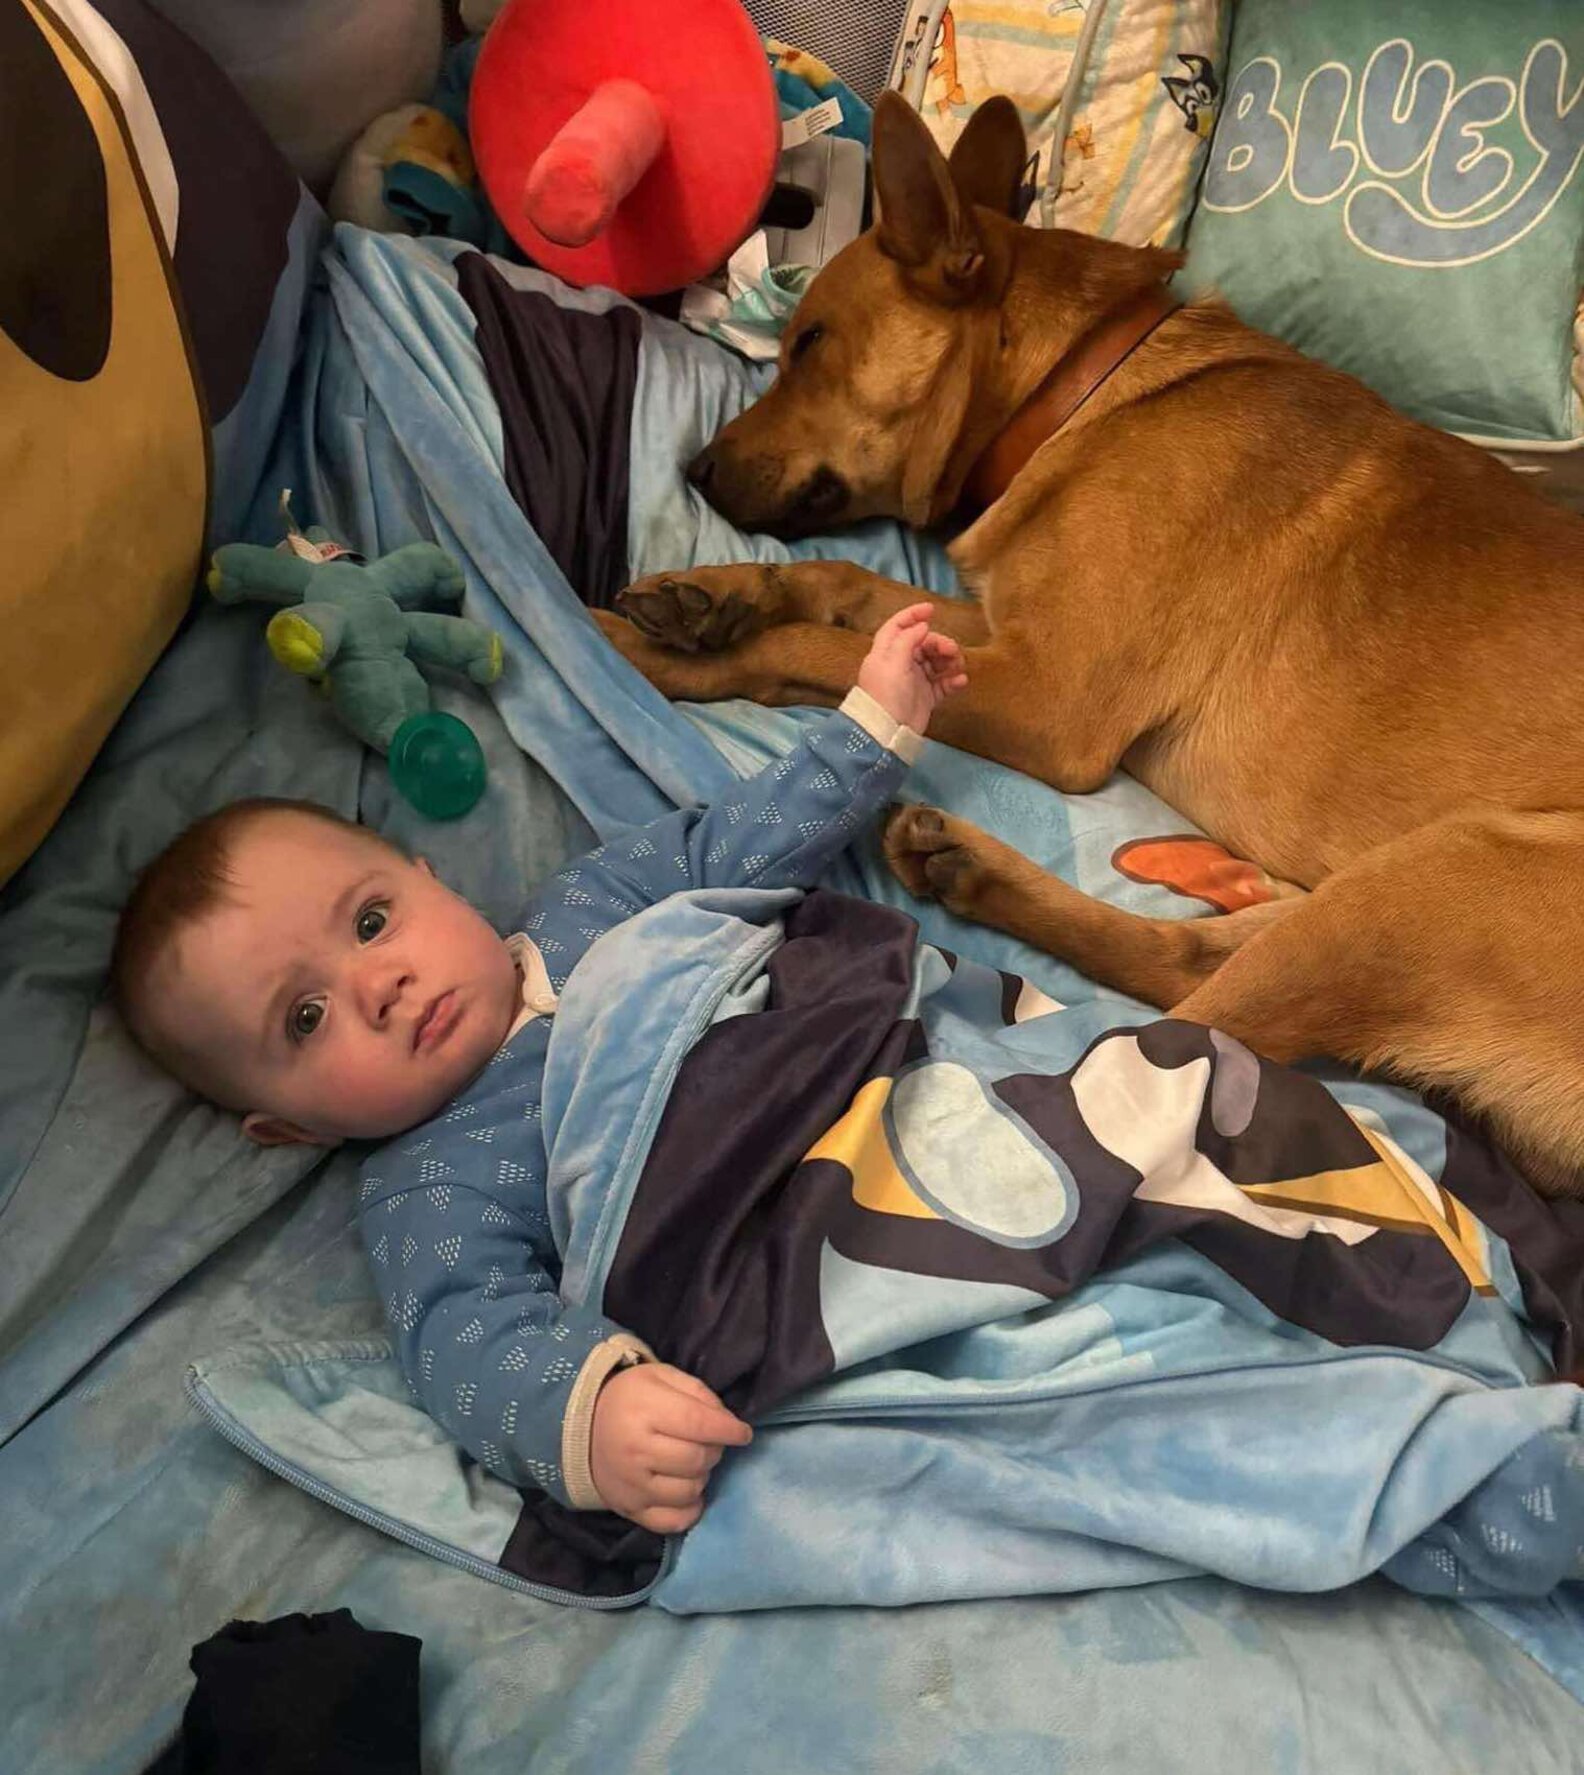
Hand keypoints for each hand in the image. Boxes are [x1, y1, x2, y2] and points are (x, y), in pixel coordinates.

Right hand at [590, 1362, 752, 1532]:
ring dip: (702, 1476)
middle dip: (715, 1450)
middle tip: (710, 1442)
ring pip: (690, 1491)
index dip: (728, 1430)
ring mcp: (632, 1486)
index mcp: (644, 1411)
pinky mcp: (630, 1510)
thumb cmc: (630, 1397)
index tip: (742, 1433)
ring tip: (692, 1462)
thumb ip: (698, 1394)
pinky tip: (688, 1491)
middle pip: (697, 1459)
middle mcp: (636, 1452)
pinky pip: (673, 1522)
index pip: (698, 1424)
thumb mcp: (662, 1377)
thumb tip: (728, 1423)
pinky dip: (690, 1509)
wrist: (579, 1425)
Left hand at [856, 604, 967, 735]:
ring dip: (949, 660)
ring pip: (935, 662)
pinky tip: (961, 680)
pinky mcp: (925, 697)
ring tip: (958, 666)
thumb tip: (922, 626)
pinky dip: (952, 680)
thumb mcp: (893, 663)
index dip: (912, 615)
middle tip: (952, 650)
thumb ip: (907, 640)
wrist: (888, 732)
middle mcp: (900, 663)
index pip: (897, 626)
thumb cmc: (886, 694)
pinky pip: (942, 684)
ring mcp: (913, 680)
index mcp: (886, 652)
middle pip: (922, 643)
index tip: (931, 609)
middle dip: (939, 643)